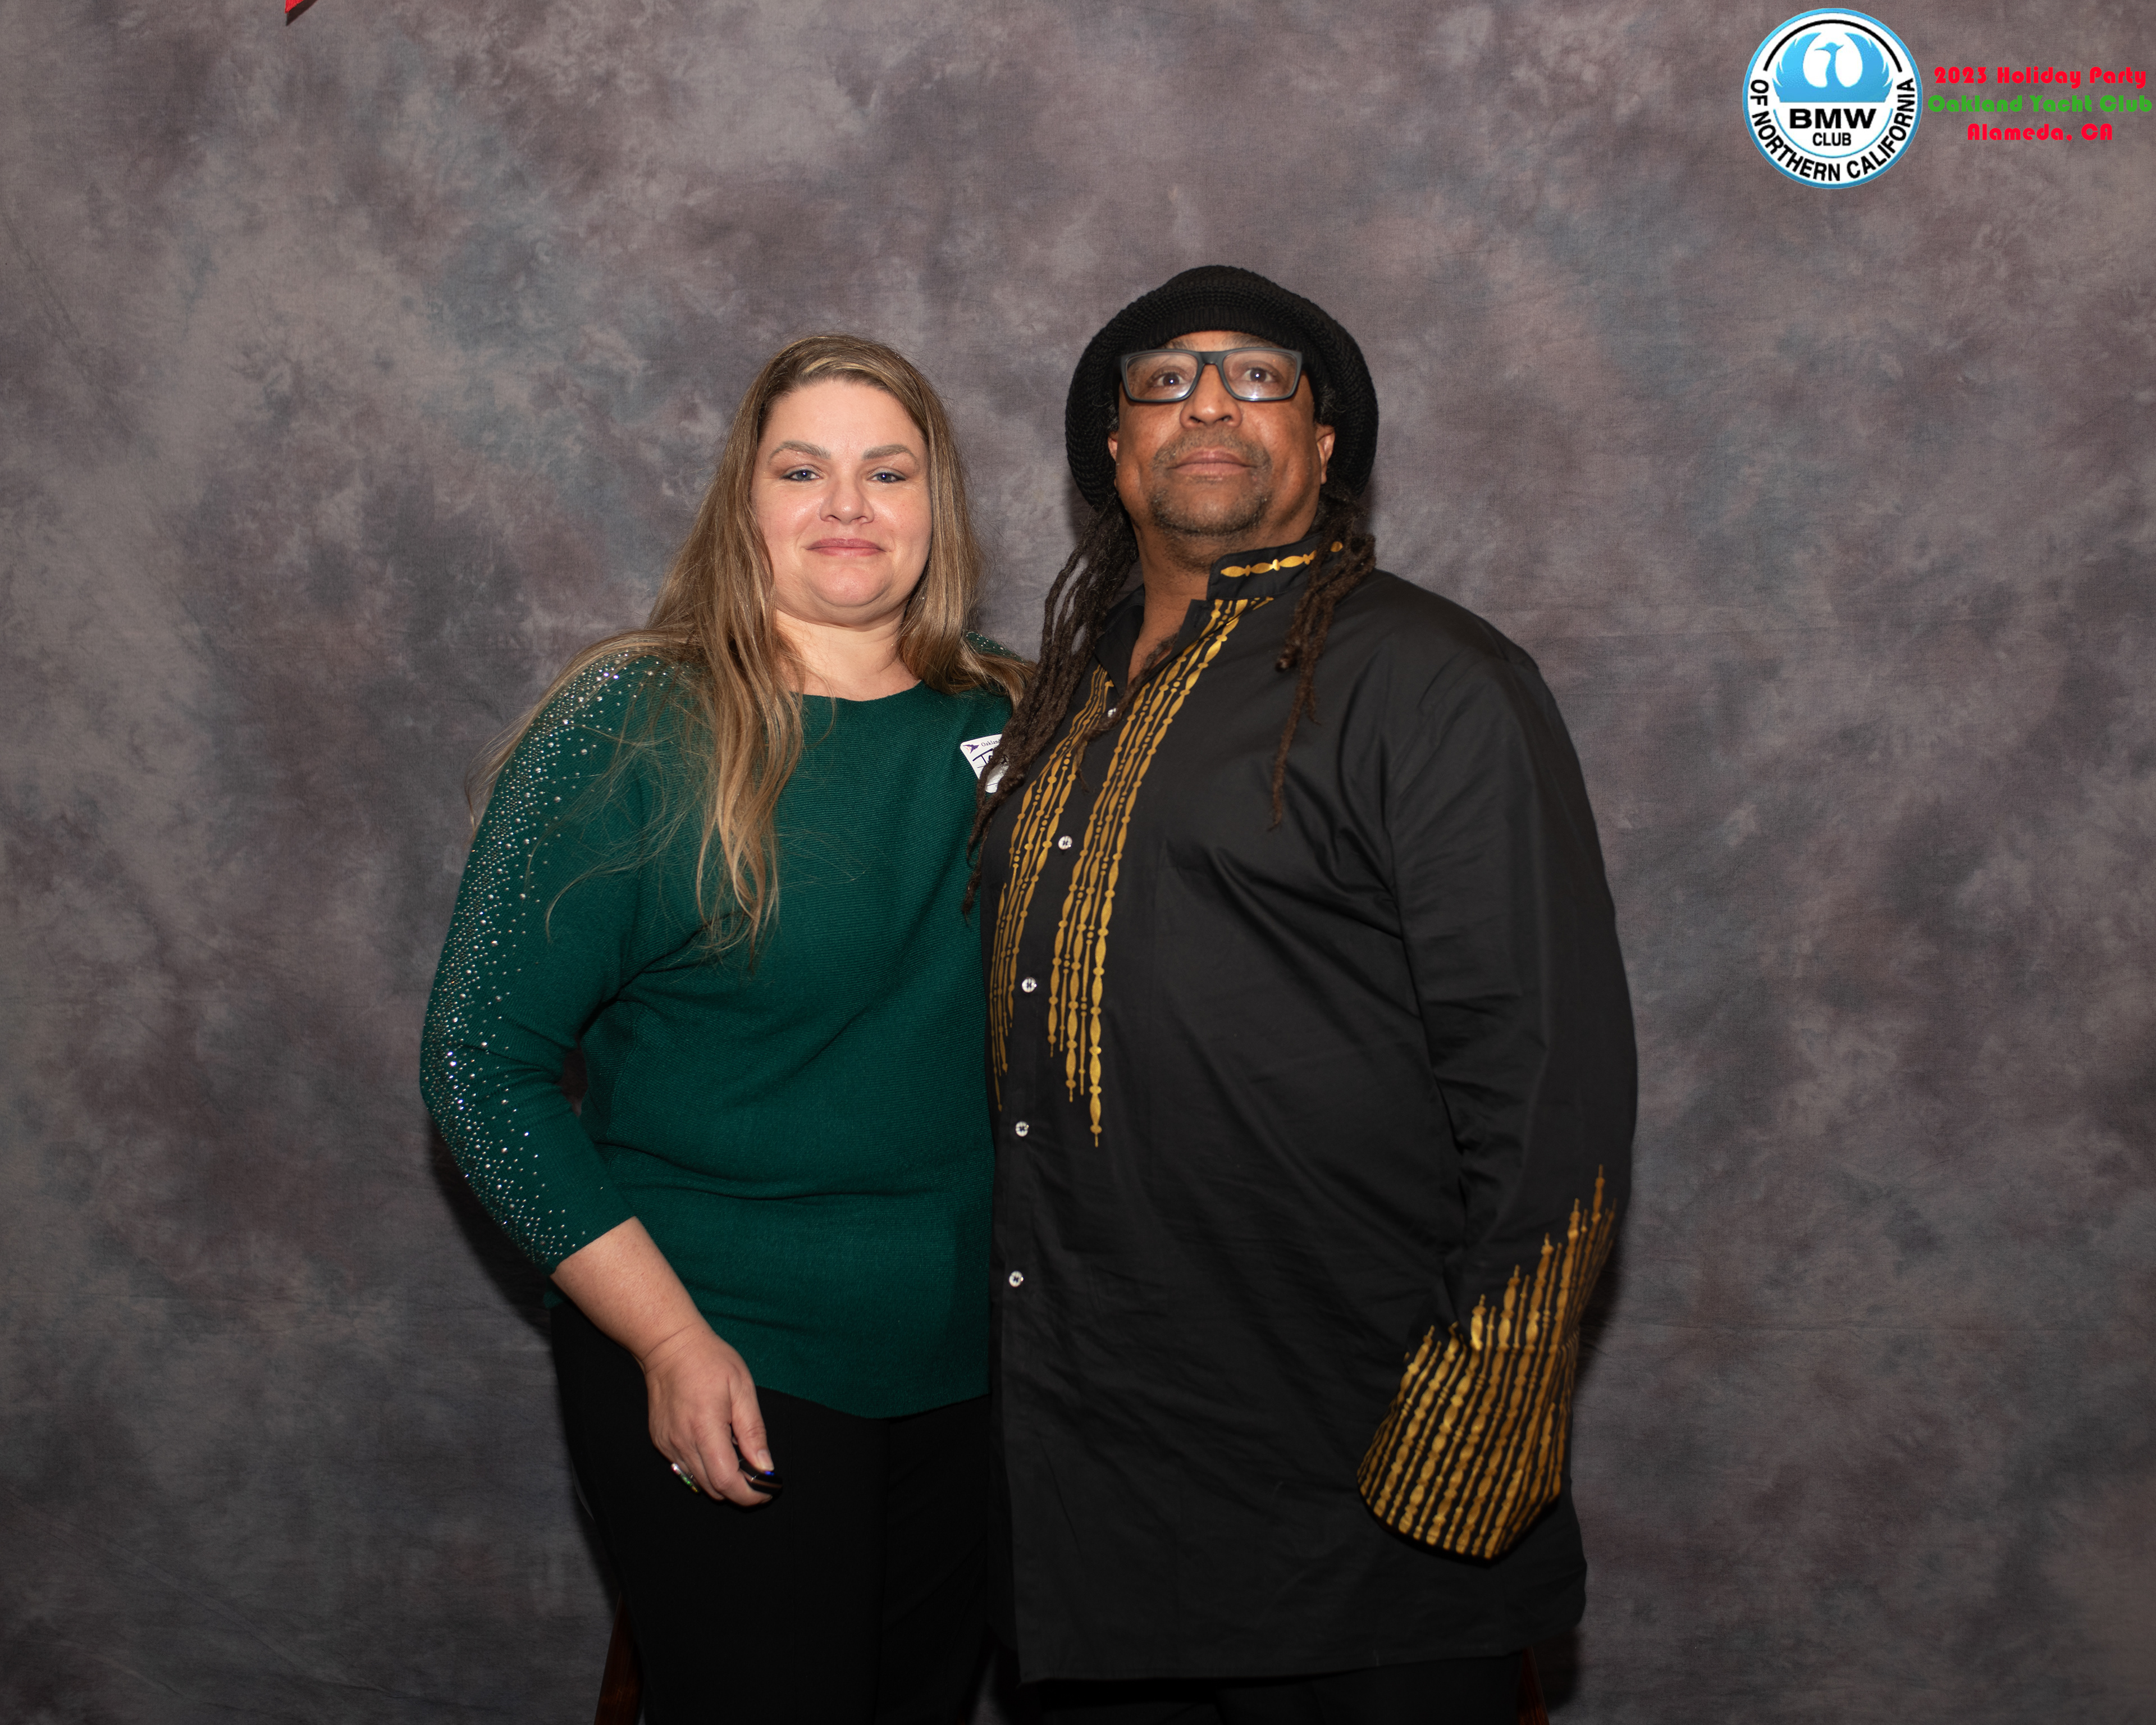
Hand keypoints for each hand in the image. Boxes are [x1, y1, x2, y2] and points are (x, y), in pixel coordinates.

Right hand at [639, 1321, 775, 1507]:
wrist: (669, 1347)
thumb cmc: (710, 1361)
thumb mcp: (742, 1389)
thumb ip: (753, 1431)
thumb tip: (765, 1466)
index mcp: (704, 1429)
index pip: (726, 1481)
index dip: (749, 1495)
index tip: (767, 1492)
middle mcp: (682, 1443)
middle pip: (713, 1488)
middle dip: (739, 1491)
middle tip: (759, 1477)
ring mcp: (668, 1445)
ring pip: (699, 1482)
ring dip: (722, 1481)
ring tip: (740, 1460)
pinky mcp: (661, 1442)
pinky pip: (685, 1468)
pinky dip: (705, 1468)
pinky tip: (717, 1448)